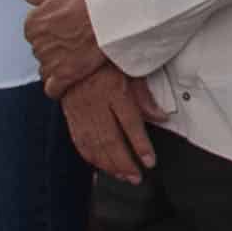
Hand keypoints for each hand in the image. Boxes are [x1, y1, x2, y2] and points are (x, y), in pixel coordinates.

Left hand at [22, 0, 109, 95]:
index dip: (49, 34)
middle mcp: (36, 44)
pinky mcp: (64, 75)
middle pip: (41, 52)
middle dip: (53, 50)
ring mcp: (50, 61)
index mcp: (32, 25)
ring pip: (46, 70)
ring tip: (75, 60)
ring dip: (57, 68)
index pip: (33, 35)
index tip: (63, 31)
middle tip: (73, 44)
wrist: (107, 14)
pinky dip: (57, 89)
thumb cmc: (84, 0)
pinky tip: (66, 84)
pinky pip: (52, 89)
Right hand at [58, 59, 161, 182]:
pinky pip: (80, 143)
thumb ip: (144, 96)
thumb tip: (161, 116)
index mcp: (113, 89)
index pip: (129, 123)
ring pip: (95, 145)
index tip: (149, 161)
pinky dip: (92, 158)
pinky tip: (102, 167)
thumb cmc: (103, 62)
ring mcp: (81, 112)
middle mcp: (95, 103)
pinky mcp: (71, 117)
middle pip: (111, 140)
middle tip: (137, 176)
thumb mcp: (129, 71)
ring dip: (110, 165)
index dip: (140, 145)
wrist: (70, 54)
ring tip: (124, 176)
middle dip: (125, 163)